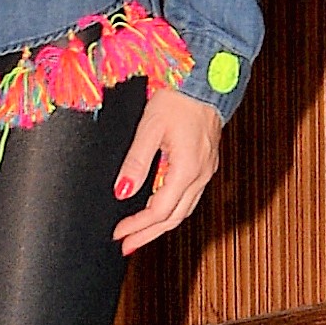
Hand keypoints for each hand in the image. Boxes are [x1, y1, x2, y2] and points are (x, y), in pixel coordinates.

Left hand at [113, 90, 222, 253]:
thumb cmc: (178, 98)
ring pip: (184, 210)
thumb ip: (135, 162)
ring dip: (161, 225)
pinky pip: (190, 196)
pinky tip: (159, 208)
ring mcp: (207, 170)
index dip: (137, 226)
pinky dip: (173, 209)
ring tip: (140, 234)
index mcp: (186, 169)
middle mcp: (201, 174)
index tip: (118, 234)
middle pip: (174, 218)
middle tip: (127, 246)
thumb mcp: (149, 128)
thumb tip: (122, 192)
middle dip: (149, 234)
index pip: (159, 211)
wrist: (207, 78)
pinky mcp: (207, 163)